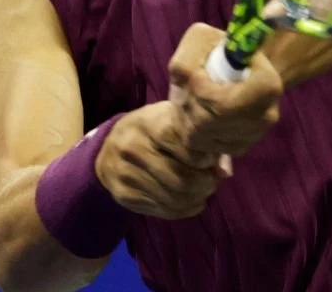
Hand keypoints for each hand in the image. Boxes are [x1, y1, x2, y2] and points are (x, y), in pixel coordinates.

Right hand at [94, 101, 223, 219]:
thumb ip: (198, 140)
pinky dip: (184, 210)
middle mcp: (133, 149)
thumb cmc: (150, 129)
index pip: (187, 148)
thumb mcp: (171, 120)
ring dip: (197, 199)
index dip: (205, 159)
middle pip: (182, 179)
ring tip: (203, 191)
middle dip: (205, 184)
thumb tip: (224, 171)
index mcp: (148, 124)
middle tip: (212, 181)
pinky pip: (163, 211)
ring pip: (174, 199)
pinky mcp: (125, 196)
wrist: (108, 147)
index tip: (210, 160)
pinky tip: (191, 201)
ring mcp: (126, 175)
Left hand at [167, 23, 282, 156]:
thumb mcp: (201, 38)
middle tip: (185, 89)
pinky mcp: (241, 147)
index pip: (224, 104)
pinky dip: (192, 131)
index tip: (193, 78)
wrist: (238, 67)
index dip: (200, 93)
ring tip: (189, 98)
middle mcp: (266, 115)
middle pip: (211, 122)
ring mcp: (254, 135)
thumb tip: (184, 84)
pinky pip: (205, 147)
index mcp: (267, 85)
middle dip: (189, 105)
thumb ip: (187, 58)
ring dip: (186, 118)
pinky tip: (196, 112)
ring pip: (205, 138)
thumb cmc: (219, 49)